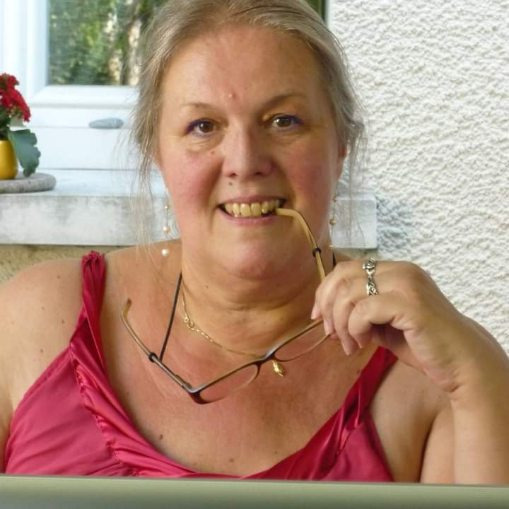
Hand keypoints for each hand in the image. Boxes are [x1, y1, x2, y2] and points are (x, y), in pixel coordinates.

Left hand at [311, 259, 502, 394]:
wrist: (461, 362)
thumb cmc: (422, 343)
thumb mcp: (383, 322)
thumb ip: (360, 311)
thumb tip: (327, 313)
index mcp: (394, 270)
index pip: (346, 268)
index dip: (325, 291)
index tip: (318, 316)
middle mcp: (400, 270)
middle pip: (343, 275)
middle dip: (327, 306)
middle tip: (330, 332)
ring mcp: (406, 284)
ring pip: (349, 293)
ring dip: (341, 323)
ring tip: (349, 345)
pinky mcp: (409, 304)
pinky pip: (364, 310)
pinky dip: (355, 329)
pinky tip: (362, 344)